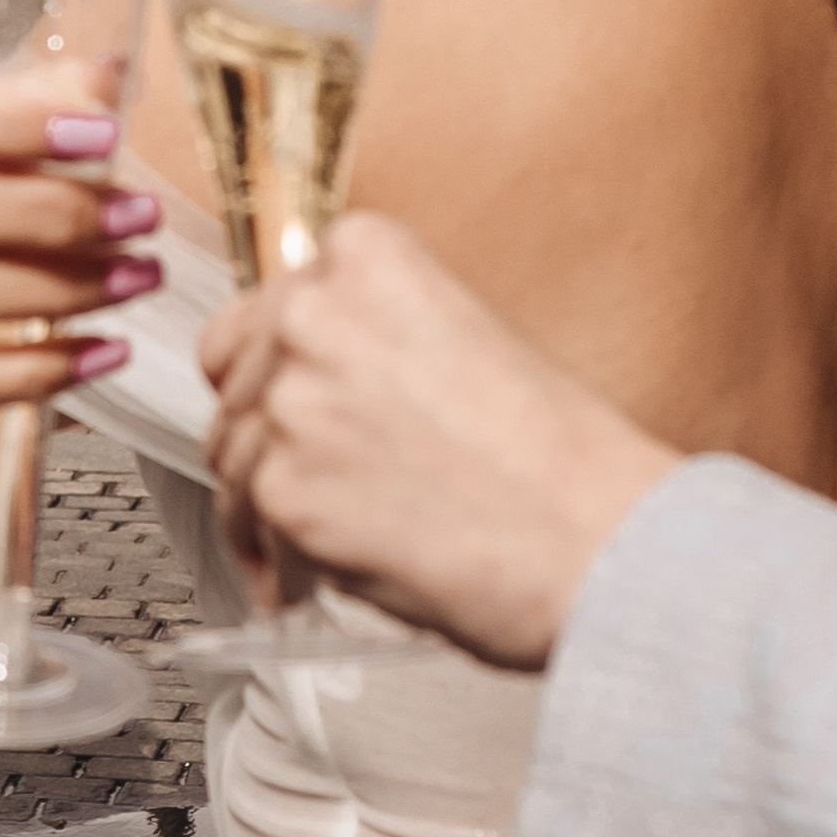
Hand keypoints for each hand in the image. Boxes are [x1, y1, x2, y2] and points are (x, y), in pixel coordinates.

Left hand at [199, 214, 676, 667]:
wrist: (605, 543)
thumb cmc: (563, 460)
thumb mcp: (466, 341)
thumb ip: (373, 338)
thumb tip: (305, 377)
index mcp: (365, 257)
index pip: (265, 309)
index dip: (274, 367)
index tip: (290, 402)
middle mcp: (315, 314)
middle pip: (233, 379)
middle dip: (263, 434)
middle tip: (304, 478)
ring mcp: (294, 401)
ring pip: (232, 454)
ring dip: (262, 502)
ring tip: (314, 538)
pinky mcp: (286, 489)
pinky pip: (250, 525)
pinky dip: (275, 559)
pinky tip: (308, 579)